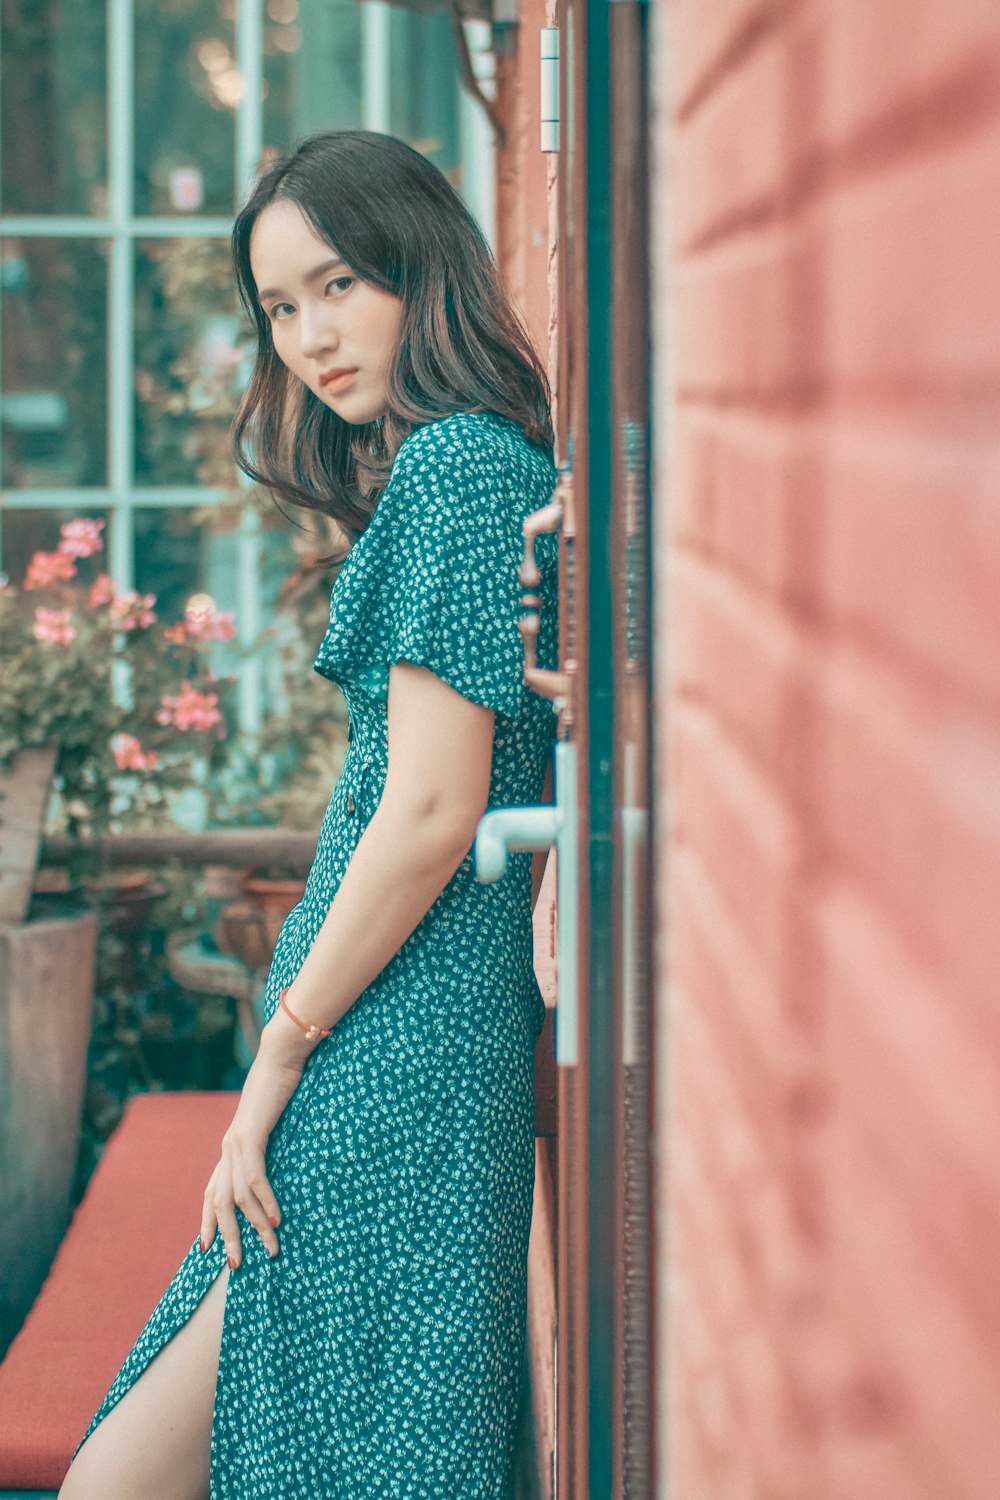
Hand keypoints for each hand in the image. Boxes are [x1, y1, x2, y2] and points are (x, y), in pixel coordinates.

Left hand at [199, 1047, 305, 1266]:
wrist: (280, 1058)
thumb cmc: (281, 1089)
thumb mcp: (272, 1125)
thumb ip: (267, 1147)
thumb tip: (274, 1167)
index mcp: (230, 1148)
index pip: (210, 1192)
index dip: (207, 1222)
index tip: (206, 1250)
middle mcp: (227, 1149)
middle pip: (218, 1203)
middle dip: (228, 1236)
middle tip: (236, 1266)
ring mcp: (236, 1143)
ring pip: (236, 1197)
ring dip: (254, 1226)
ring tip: (271, 1248)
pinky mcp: (251, 1136)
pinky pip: (254, 1177)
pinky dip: (265, 1201)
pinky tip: (276, 1219)